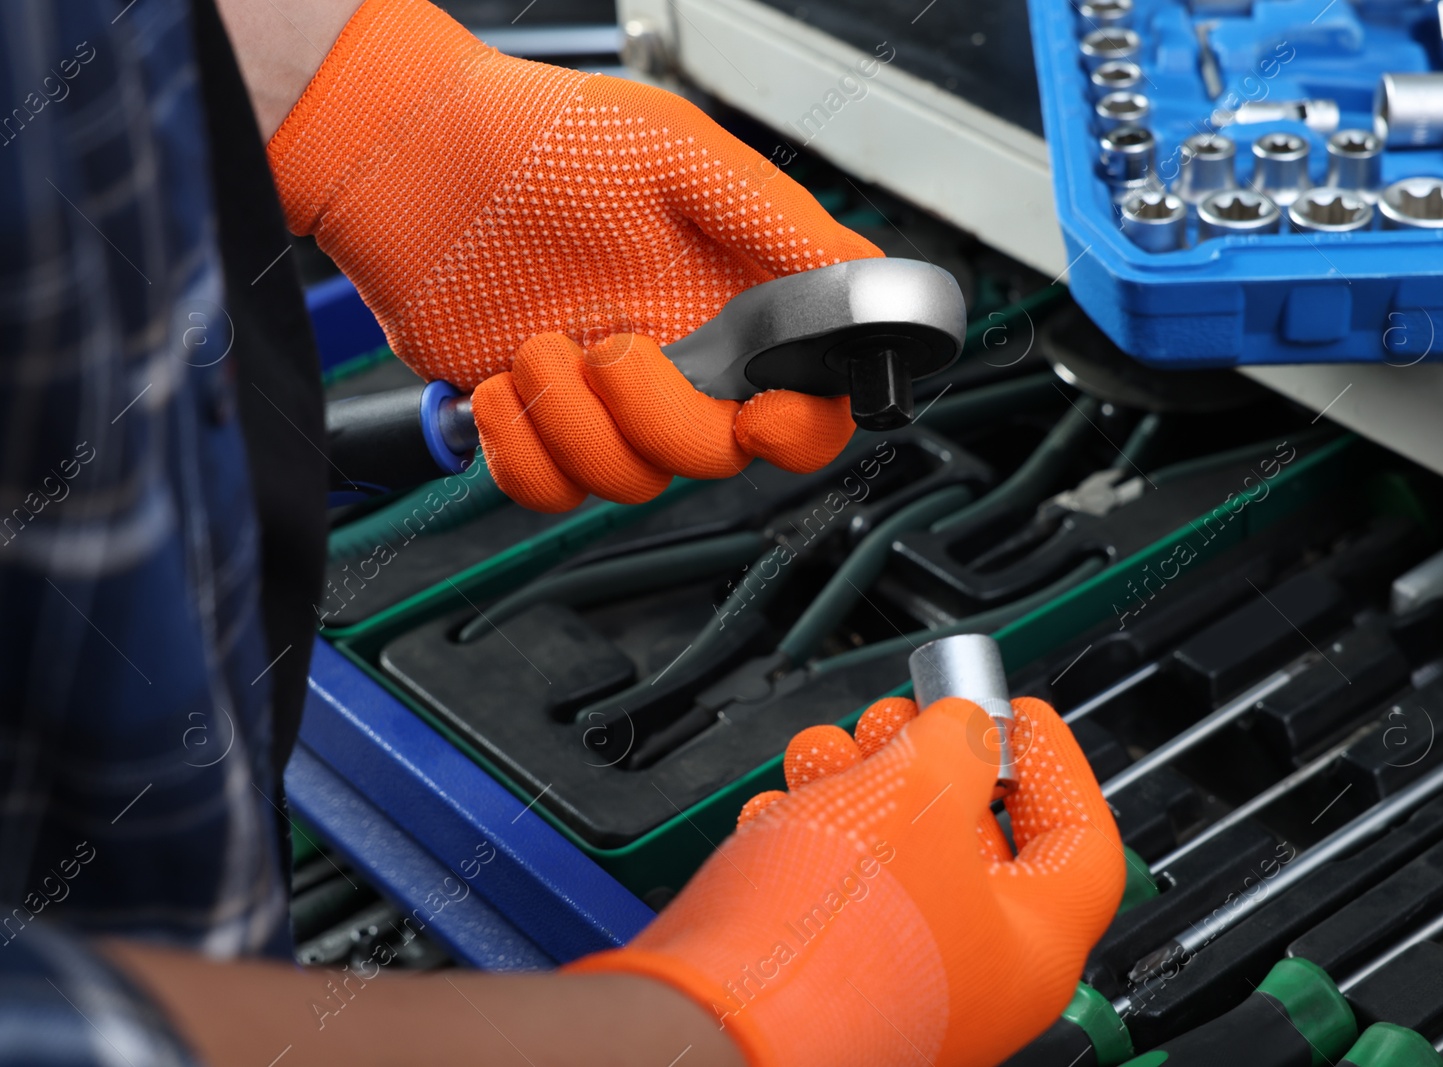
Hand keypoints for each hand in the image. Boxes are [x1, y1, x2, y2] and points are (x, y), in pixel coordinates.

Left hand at [267, 0, 880, 507]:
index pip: (807, 407)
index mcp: (732, 307)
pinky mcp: (536, 423)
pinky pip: (549, 493)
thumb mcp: (683, 158)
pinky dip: (520, 450)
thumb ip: (780, 226)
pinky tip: (502, 381)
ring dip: (573, 422)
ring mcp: (605, 402)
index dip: (798, 430)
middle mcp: (679, 363)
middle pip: (714, 459)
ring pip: (629, 483)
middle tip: (612, 346)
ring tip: (537, 344)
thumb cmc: (541, 136)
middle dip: (658, 418)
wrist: (415, 156)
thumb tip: (865, 278)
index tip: (762, 416)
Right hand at [570, 695, 1125, 1066]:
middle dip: (929, 761)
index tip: (1019, 715)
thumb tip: (964, 728)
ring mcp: (898, 988)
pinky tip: (783, 810)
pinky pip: (836, 896)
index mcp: (1031, 947)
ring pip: (896, 860)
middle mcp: (973, 981)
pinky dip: (813, 839)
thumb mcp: (918, 792)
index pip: (1081, 842)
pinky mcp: (825, 986)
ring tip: (827, 751)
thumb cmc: (832, 944)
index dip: (1053, 764)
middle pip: (975, 842)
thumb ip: (957, 742)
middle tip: (904, 719)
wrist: (714, 1026)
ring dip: (861, 785)